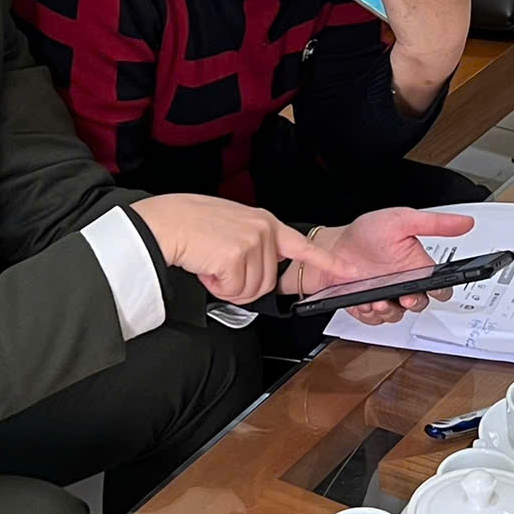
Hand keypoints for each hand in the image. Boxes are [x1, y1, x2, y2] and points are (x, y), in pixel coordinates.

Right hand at [131, 192, 325, 305]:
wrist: (163, 224)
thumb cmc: (188, 224)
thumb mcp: (230, 226)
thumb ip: (252, 242)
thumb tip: (258, 269)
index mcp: (264, 223)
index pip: (303, 245)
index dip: (329, 262)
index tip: (349, 271)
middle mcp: (263, 231)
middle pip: (267, 283)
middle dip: (242, 286)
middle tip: (219, 269)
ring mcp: (252, 243)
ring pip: (252, 291)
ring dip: (228, 287)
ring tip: (210, 264)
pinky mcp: (237, 257)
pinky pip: (235, 291)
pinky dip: (217, 287)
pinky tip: (205, 268)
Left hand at [291, 206, 475, 327]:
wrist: (332, 245)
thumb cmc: (366, 233)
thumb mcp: (401, 221)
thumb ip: (435, 224)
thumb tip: (465, 222)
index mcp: (418, 266)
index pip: (441, 286)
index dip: (442, 290)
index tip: (434, 287)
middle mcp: (404, 284)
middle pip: (421, 304)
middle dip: (413, 303)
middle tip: (404, 296)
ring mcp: (386, 297)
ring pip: (398, 315)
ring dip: (389, 310)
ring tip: (376, 299)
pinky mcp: (368, 307)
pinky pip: (374, 320)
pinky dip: (369, 314)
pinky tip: (363, 301)